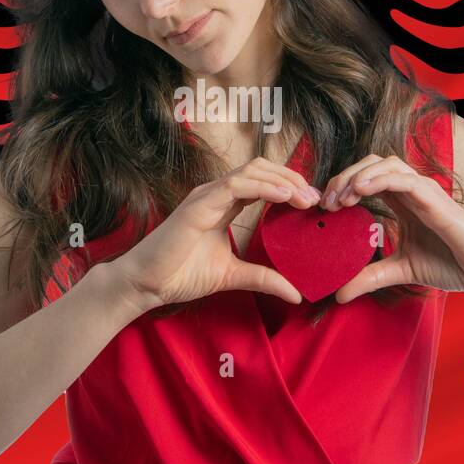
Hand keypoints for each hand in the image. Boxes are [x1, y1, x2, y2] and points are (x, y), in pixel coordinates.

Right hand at [111, 157, 322, 313]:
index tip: (312, 203)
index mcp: (224, 204)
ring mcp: (207, 195)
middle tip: (315, 198)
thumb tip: (296, 294)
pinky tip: (285, 197)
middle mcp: (216, 193)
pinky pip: (237, 185)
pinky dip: (264, 187)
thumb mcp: (233, 275)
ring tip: (305, 197)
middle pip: (262, 168)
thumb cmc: (181, 274)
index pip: (262, 181)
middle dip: (292, 178)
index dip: (289, 186)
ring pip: (252, 170)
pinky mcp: (200, 204)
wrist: (148, 284)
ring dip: (283, 180)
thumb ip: (263, 278)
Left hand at [320, 154, 463, 301]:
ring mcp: (425, 192)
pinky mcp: (436, 200)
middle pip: (371, 164)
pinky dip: (380, 179)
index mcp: (403, 202)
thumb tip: (338, 295)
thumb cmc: (452, 264)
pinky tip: (360, 190)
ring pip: (386, 164)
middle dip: (344, 176)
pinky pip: (405, 180)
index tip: (325, 207)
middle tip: (326, 201)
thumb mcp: (400, 271)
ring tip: (340, 196)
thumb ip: (370, 277)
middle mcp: (412, 191)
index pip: (367, 178)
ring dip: (358, 175)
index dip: (343, 185)